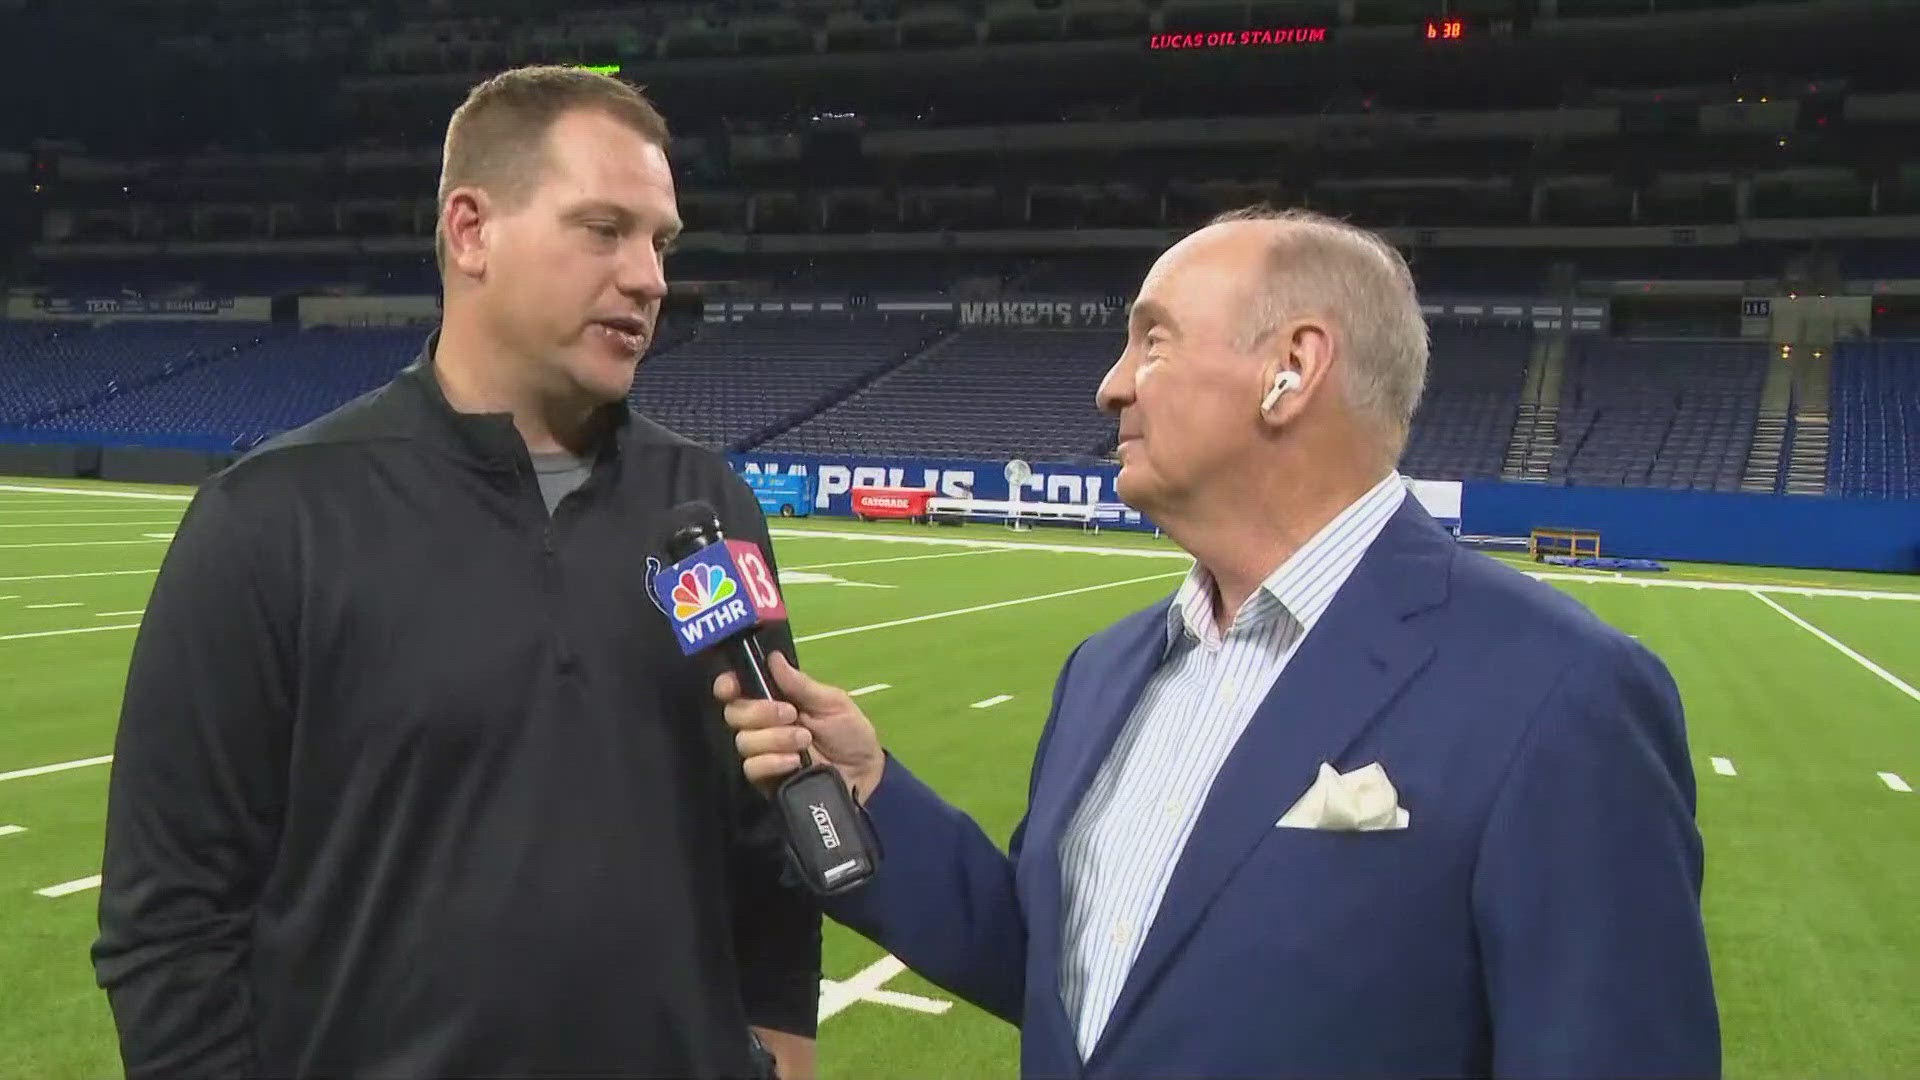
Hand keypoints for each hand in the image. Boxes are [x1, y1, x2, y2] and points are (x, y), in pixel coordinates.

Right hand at [715, 652, 884, 802]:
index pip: (738, 688)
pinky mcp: (766, 778)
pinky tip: (795, 762)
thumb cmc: (849, 733)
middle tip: (792, 714)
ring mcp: (763, 752)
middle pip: (734, 713)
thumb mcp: (832, 702)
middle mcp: (762, 724)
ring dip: (775, 738)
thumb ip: (801, 684)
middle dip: (760, 711)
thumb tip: (773, 658)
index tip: (732, 685)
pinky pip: (752, 767)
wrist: (864, 774)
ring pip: (743, 741)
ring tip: (805, 740)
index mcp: (775, 699)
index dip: (728, 684)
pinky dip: (773, 761)